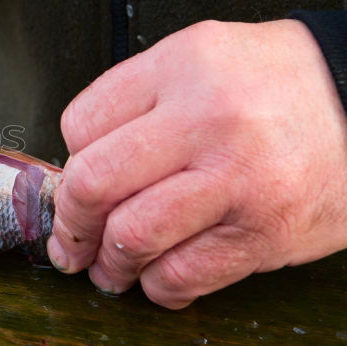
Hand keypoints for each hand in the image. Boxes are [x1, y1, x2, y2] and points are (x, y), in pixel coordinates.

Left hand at [48, 19, 346, 307]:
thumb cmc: (279, 85)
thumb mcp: (201, 58)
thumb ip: (138, 102)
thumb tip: (80, 165)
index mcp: (180, 67)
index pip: (81, 125)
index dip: (67, 164)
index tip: (73, 186)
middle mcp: (205, 119)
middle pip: (93, 183)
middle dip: (70, 224)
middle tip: (71, 241)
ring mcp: (237, 179)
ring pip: (131, 237)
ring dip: (109, 266)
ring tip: (109, 270)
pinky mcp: (264, 232)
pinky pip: (183, 274)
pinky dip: (158, 288)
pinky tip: (158, 280)